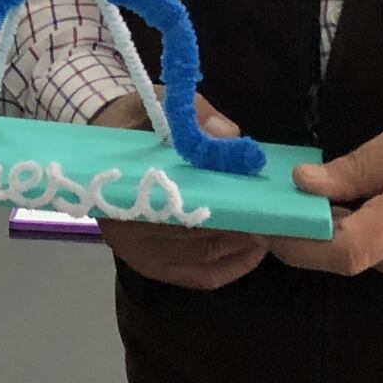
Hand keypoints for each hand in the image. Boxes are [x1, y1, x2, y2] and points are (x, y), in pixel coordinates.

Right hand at [91, 91, 269, 290]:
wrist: (105, 138)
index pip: (181, 203)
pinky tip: (254, 252)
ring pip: (202, 260)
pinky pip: (198, 276)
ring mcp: (137, 252)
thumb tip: (228, 135)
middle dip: (240, 228)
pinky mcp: (151, 266)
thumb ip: (197, 116)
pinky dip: (229, 268)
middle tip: (277, 217)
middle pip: (195, 237)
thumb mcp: (163, 106)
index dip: (223, 204)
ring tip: (271, 229)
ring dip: (240, 249)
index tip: (257, 198)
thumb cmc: (136, 122)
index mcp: (125, 186)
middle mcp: (125, 228)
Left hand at [267, 110, 382, 283]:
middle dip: (305, 232)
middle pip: (344, 256)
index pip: (344, 251)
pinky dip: (356, 232)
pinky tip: (347, 205)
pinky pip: (379, 254)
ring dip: (330, 231)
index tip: (268, 220)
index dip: (298, 241)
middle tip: (276, 200)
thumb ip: (356, 167)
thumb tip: (303, 183)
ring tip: (309, 196)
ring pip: (360, 257)